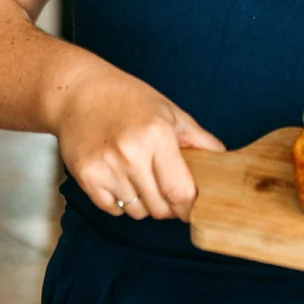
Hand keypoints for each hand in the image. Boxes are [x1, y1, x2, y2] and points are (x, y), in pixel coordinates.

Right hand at [53, 62, 224, 222]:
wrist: (79, 92)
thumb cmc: (129, 98)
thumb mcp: (169, 111)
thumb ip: (198, 138)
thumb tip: (224, 159)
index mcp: (157, 135)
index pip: (180, 191)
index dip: (190, 207)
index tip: (194, 210)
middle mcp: (131, 154)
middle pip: (159, 208)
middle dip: (169, 206)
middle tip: (169, 191)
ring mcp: (106, 168)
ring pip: (136, 212)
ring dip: (145, 203)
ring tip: (142, 177)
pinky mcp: (85, 177)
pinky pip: (113, 209)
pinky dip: (121, 202)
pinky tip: (122, 178)